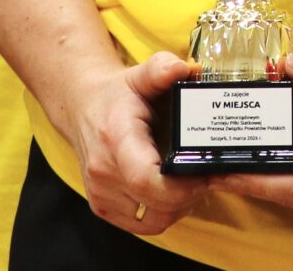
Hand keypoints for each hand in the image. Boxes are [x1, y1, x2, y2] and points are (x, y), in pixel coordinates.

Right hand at [63, 52, 209, 234]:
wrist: (82, 107)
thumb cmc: (117, 93)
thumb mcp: (140, 74)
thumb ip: (163, 68)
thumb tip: (189, 69)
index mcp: (116, 139)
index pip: (146, 179)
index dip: (182, 185)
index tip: (205, 172)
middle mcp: (104, 172)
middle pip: (158, 204)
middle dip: (191, 193)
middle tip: (210, 173)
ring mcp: (101, 193)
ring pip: (155, 219)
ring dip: (179, 206)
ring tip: (192, 180)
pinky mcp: (102, 207)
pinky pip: (142, 224)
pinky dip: (163, 213)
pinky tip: (173, 192)